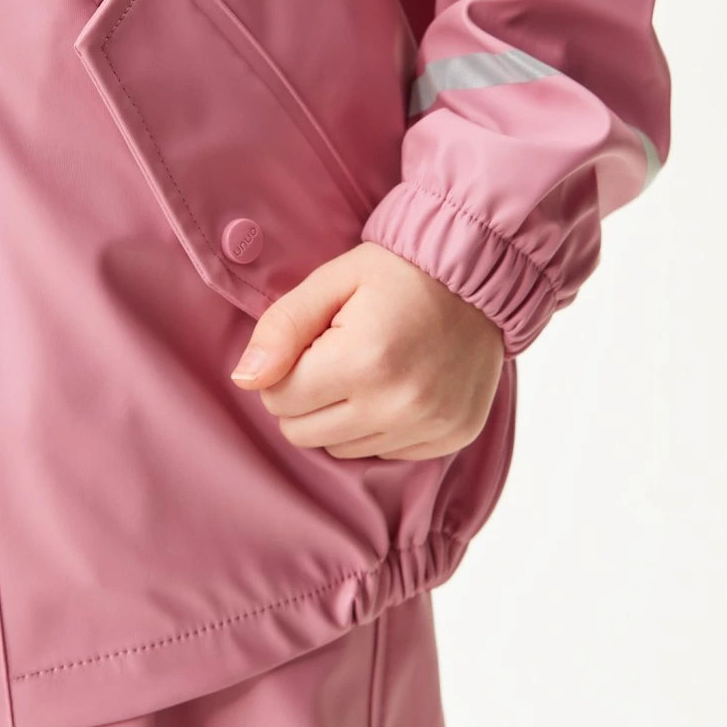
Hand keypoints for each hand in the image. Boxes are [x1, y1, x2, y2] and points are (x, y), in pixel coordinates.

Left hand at [228, 240, 505, 459]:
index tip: (313, 344)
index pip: (279, 399)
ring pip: (341, 450)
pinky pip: (385, 454)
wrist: (480, 276)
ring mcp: (429, 426)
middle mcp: (399, 404)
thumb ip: (282, 327)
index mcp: (364, 360)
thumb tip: (245, 379)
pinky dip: (380, 426)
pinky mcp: (451, 437)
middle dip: (307, 398)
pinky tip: (398, 387)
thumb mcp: (332, 281)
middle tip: (337, 357)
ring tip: (370, 369)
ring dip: (342, 416)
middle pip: (304, 434)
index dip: (285, 369)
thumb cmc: (399, 273)